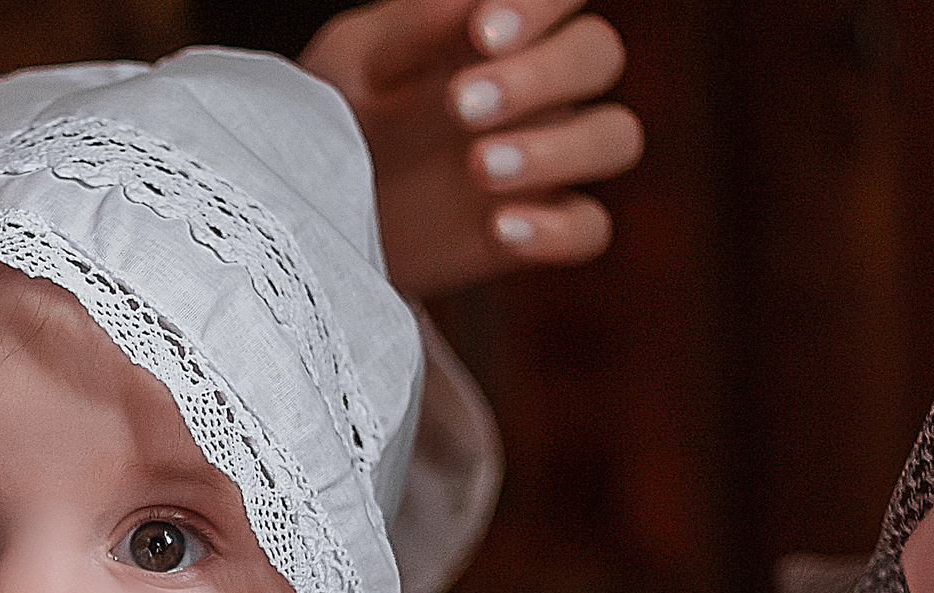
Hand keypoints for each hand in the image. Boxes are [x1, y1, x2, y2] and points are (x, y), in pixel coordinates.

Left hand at [304, 0, 642, 296]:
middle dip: (540, 76)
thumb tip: (468, 0)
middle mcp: (540, 84)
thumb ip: (411, 28)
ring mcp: (547, 156)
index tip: (483, 33)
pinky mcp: (538, 228)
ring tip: (479, 167)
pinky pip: (589, 228)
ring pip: (615, 136)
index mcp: (503, 25)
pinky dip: (556, 229)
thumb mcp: (355, 63)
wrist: (318, 210)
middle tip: (460, 106)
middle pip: (597, 55)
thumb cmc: (340, 113)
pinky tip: (500, 227)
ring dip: (559, 149)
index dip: (540, 5)